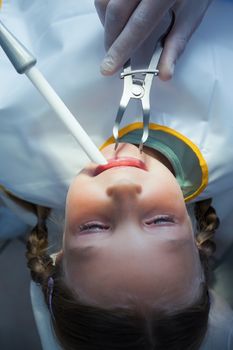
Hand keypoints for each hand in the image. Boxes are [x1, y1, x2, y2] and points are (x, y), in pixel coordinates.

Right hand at [95, 0, 212, 79]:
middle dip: (111, 40)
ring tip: (118, 35)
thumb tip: (165, 73)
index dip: (122, 48)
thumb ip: (175, 46)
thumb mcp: (190, 18)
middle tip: (112, 58)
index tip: (109, 68)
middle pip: (116, 12)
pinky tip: (118, 18)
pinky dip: (106, 9)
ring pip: (104, 1)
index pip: (138, 24)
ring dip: (107, 24)